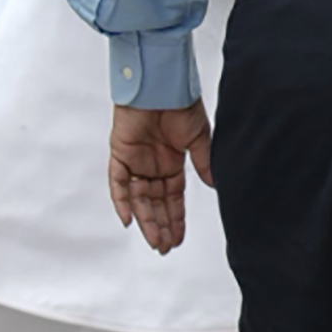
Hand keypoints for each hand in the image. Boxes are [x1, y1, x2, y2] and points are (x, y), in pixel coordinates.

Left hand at [108, 103, 212, 253]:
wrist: (162, 84)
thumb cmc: (181, 104)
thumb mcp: (199, 138)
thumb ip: (204, 163)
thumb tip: (214, 185)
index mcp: (172, 162)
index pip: (173, 198)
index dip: (175, 218)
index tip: (178, 238)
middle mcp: (153, 165)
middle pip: (155, 203)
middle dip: (161, 225)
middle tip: (165, 246)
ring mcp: (136, 161)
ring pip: (139, 198)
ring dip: (146, 219)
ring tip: (154, 240)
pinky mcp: (120, 153)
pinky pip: (118, 182)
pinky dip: (121, 201)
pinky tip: (128, 220)